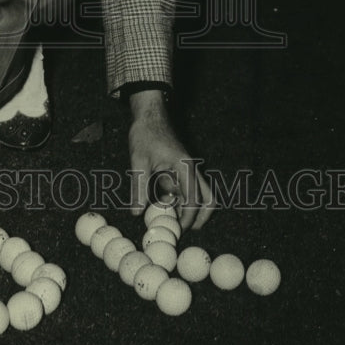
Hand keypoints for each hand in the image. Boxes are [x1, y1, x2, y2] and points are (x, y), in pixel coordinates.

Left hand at [128, 89, 214, 230]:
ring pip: (198, 194)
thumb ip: (139, 187)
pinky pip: (185, 188)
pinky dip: (179, 199)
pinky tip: (162, 204)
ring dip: (189, 208)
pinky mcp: (179, 168)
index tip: (176, 230)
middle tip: (184, 230)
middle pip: (207, 198)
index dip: (187, 218)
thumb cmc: (145, 134)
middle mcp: (190, 169)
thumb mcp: (139, 161)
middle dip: (200, 217)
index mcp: (185, 168)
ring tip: (172, 220)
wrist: (148, 114)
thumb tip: (137, 213)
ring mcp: (186, 169)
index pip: (194, 199)